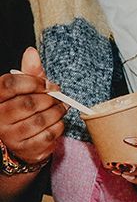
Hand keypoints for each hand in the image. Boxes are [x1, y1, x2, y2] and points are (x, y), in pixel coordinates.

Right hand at [0, 47, 66, 167]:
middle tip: (57, 96)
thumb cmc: (23, 109)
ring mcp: (11, 137)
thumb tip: (31, 52)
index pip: (10, 84)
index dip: (32, 82)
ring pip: (41, 119)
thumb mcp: (24, 89)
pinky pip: (49, 134)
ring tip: (61, 107)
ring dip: (57, 111)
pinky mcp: (26, 149)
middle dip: (49, 98)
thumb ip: (29, 72)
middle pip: (28, 103)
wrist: (22, 142)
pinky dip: (59, 125)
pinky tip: (57, 121)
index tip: (47, 84)